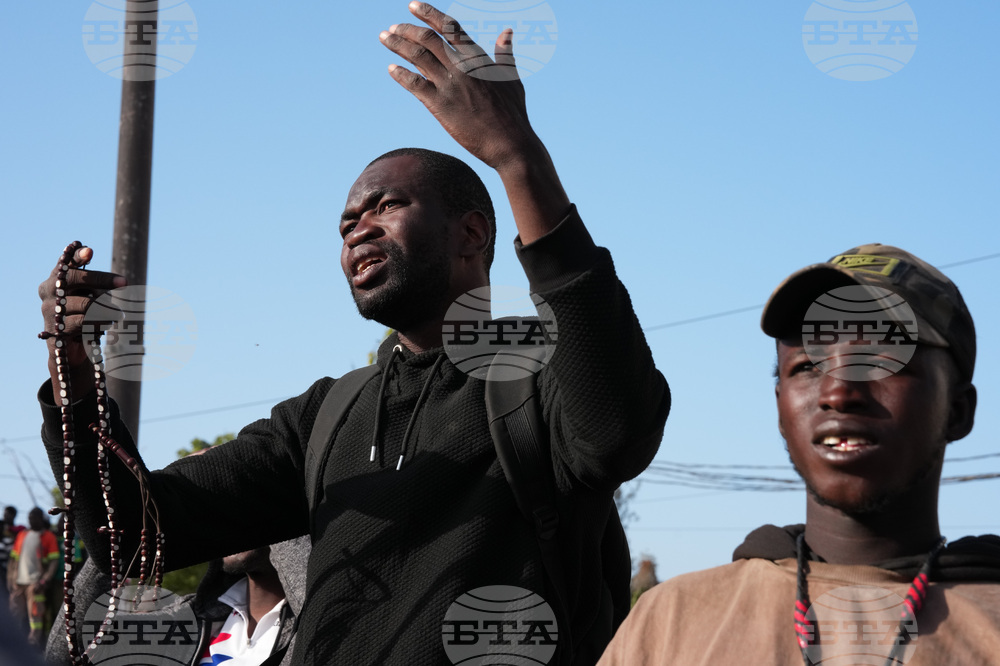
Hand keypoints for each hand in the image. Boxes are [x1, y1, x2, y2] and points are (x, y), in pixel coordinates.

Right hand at [38, 245, 125, 398]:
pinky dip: (101, 322)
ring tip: (118, 315)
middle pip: (75, 277)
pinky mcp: (55, 328)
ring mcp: (48, 309)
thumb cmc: (83, 315)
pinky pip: (84, 322)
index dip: (77, 256)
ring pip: (85, 303)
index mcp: (56, 278)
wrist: (69, 349)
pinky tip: (107, 324)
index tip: (90, 251)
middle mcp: (48, 290)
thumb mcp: (90, 297)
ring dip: (107, 309)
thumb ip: (98, 286)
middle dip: (101, 278)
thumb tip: (120, 282)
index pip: (65, 261)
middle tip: (125, 282)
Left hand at [379, 1, 539, 170]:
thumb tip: (507, 32)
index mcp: (478, 58)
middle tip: (392, 28)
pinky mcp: (440, 105)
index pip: (449, 27)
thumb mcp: (512, 78)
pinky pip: (414, 84)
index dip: (429, 14)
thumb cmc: (514, 114)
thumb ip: (505, 54)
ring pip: (417, 56)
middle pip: (427, 39)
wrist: (510, 144)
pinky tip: (392, 69)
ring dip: (397, 45)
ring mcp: (450, 85)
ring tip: (384, 38)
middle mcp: (461, 67)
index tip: (413, 5)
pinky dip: (401, 74)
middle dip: (407, 30)